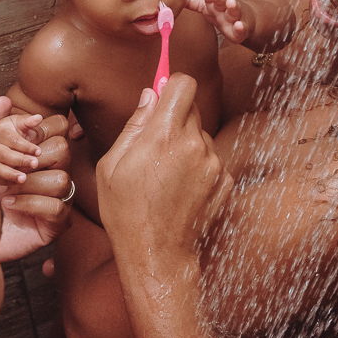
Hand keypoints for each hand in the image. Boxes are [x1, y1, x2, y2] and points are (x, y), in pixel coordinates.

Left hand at [0, 97, 73, 260]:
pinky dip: (29, 204)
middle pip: (64, 150)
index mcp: (39, 152)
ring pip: (62, 180)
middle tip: (11, 168)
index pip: (61, 127)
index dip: (42, 128)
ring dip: (29, 184)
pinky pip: (57, 208)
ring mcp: (56, 199)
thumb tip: (4, 101)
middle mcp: (51, 172)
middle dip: (31, 157)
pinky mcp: (54, 226)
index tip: (21, 138)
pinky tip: (10, 205)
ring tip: (7, 190)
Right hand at [0, 112, 45, 185]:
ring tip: (24, 178)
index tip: (39, 151)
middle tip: (35, 163)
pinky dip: (6, 182)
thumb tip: (38, 117)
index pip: (12, 140)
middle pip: (4, 154)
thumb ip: (27, 120)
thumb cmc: (8, 132)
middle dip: (20, 160)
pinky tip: (17, 184)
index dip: (26, 146)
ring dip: (11, 174)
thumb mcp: (17, 123)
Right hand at [97, 75, 231, 262]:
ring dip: (188, 145)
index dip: (173, 84)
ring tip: (166, 176)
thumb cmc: (126, 212)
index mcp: (163, 135)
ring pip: (202, 136)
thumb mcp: (112, 165)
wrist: (157, 254)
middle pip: (192, 109)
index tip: (164, 92)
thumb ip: (135, 124)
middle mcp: (194, 144)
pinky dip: (199, 167)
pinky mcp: (225, 181)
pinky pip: (212, 160)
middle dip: (175, 118)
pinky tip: (181, 189)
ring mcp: (213, 164)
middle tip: (156, 144)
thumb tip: (150, 95)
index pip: (183, 84)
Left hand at [188, 0, 249, 43]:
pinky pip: (242, 29)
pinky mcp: (243, 30)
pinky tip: (239, 25)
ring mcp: (236, 17)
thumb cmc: (223, 14)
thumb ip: (194, 4)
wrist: (247, 21)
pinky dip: (241, 27)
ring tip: (230, 2)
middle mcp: (226, 7)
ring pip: (235, 10)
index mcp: (216, 2)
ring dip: (233, 6)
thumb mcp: (208, 8)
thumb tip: (176, 0)